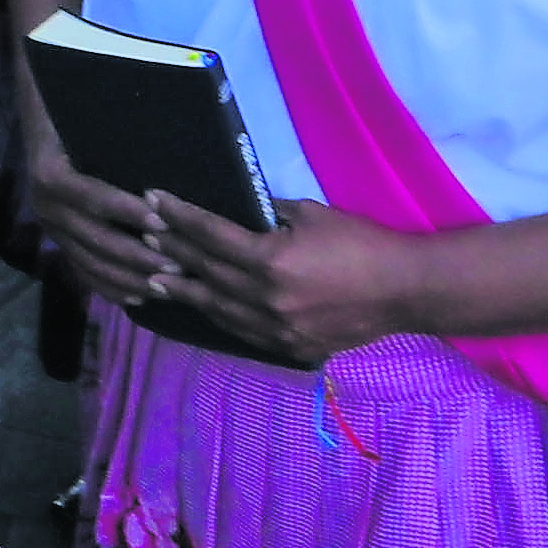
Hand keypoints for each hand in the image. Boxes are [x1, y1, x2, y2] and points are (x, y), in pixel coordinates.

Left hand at [149, 197, 446, 363]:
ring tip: (156, 278)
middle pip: (207, 271)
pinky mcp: (289, 347)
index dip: (178, 216)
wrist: (404, 291)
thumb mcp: (313, 214)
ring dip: (185, 290)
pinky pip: (241, 331)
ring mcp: (276, 328)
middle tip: (143, 236)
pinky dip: (217, 316)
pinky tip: (203, 306)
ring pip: (217, 308)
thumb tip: (239, 210)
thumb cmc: (361, 244)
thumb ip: (271, 213)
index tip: (152, 199)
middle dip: (173, 251)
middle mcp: (266, 298)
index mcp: (271, 260)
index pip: (210, 234)